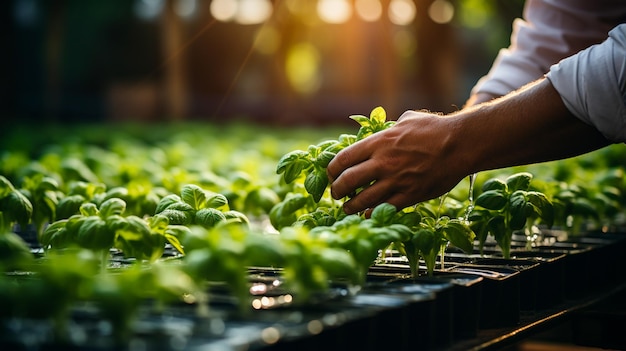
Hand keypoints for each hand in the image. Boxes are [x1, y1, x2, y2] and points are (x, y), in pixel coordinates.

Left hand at [326, 110, 467, 213]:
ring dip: (350, 206)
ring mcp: (396, 181)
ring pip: (362, 199)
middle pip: (347, 180)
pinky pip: (384, 209)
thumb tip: (376, 134)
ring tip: (347, 208)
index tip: (330, 174)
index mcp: (379, 142)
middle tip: (335, 194)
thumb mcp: (405, 121)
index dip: (331, 169)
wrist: (460, 144)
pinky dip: (372, 214)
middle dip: (336, 190)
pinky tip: (367, 214)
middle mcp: (383, 162)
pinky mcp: (409, 196)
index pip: (343, 158)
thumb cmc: (434, 129)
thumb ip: (387, 131)